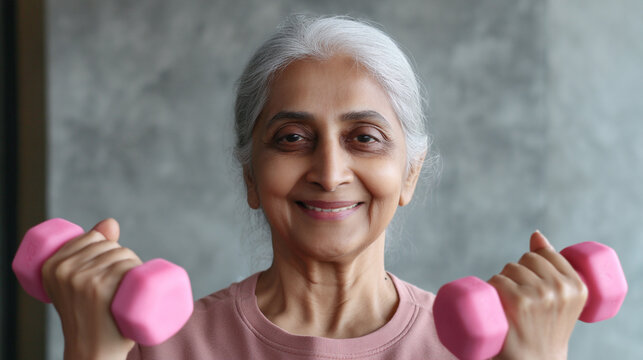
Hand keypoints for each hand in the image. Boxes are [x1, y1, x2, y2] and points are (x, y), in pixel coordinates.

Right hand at [41, 218, 141, 359]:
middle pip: (111, 245)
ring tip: (128, 288)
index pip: (93, 236)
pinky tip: (133, 282)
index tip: (109, 269)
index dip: (109, 247)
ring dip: (135, 265)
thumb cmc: (91, 316)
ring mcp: (81, 279)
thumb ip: (93, 248)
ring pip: (123, 254)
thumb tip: (111, 222)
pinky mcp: (99, 289)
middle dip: (125, 258)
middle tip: (123, 284)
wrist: (92, 352)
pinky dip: (136, 269)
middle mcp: (63, 270)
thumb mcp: (81, 282)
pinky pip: (126, 265)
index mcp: (50, 265)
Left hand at [488, 231, 587, 359]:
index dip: (533, 265)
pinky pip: (497, 279)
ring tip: (510, 307)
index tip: (533, 286)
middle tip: (520, 301)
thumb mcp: (559, 298)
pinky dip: (492, 288)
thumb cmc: (542, 329)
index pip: (545, 253)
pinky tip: (498, 305)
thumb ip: (552, 264)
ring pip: (509, 268)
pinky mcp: (517, 301)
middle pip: (525, 259)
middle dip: (518, 273)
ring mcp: (540, 295)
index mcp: (578, 286)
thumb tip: (536, 234)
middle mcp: (561, 289)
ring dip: (503, 282)